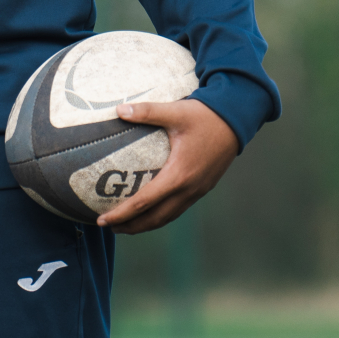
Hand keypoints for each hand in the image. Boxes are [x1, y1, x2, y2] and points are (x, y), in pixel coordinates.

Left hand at [95, 97, 239, 233]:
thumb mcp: (175, 111)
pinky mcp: (203, 187)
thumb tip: (119, 110)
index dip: (122, 214)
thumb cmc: (205, 116)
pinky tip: (153, 209)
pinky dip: (162, 215)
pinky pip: (178, 209)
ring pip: (168, 216)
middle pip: (156, 218)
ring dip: (147, 224)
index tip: (102, 220)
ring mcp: (197, 191)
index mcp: (178, 174)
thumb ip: (146, 112)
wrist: (236, 120)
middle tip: (109, 226)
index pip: (144, 202)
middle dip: (131, 226)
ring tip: (127, 224)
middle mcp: (188, 189)